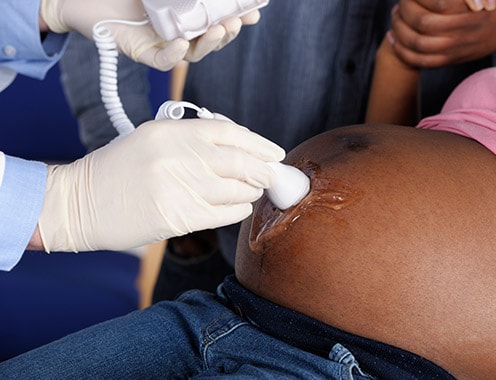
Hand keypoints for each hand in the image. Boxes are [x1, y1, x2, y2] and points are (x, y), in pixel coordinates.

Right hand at [37, 118, 284, 252]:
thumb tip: (240, 151)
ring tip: (252, 192)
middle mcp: (178, 156)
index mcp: (171, 131)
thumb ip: (192, 139)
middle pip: (240, 162)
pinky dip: (238, 210)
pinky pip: (224, 214)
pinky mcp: (178, 217)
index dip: (258, 143)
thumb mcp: (152, 139)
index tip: (274, 152)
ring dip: (251, 192)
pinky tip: (239, 207)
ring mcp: (179, 187)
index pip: (229, 132)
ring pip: (237, 190)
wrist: (79, 203)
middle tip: (274, 176)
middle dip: (264, 171)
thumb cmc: (119, 170)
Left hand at [40, 0, 261, 69]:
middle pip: (211, 40)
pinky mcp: (143, 53)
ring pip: (194, 54)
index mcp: (186, 17)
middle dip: (229, 32)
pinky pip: (163, 61)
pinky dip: (174, 54)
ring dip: (210, 44)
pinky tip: (181, 43)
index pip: (218, 21)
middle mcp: (178, 33)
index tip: (255, 11)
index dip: (238, 18)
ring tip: (220, 29)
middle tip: (238, 20)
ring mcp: (162, 45)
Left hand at [389, 0, 495, 67]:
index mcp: (469, 7)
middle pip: (422, 22)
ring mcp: (457, 47)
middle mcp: (463, 28)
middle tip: (398, 5)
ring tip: (394, 19)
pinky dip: (402, 52)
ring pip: (418, 44)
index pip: (437, 3)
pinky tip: (393, 39)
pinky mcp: (452, 59)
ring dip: (400, 30)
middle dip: (404, 11)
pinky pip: (422, 62)